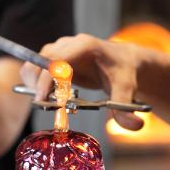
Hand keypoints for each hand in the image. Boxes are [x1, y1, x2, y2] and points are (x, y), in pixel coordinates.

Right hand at [20, 34, 145, 130]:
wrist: (123, 61)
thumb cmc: (124, 72)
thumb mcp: (127, 89)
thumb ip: (125, 108)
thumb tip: (135, 126)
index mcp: (85, 46)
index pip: (57, 59)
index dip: (46, 78)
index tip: (42, 99)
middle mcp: (69, 44)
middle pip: (40, 60)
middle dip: (37, 84)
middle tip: (46, 105)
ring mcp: (60, 49)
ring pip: (34, 64)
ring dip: (35, 85)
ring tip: (52, 101)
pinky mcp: (55, 58)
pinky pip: (37, 69)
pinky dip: (38, 84)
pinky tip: (52, 96)